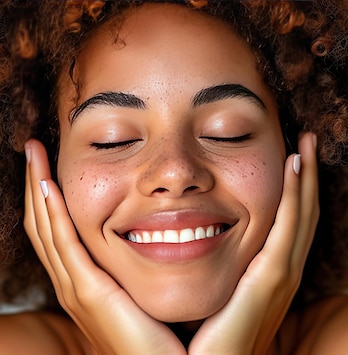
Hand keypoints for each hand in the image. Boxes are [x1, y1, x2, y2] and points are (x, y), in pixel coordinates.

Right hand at [23, 139, 185, 354]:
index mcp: (90, 283)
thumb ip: (150, 265)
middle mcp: (76, 285)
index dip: (52, 198)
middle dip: (37, 186)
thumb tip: (171, 232)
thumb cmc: (172, 336)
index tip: (51, 162)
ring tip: (33, 155)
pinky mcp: (90, 294)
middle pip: (45, 226)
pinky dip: (52, 215)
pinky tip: (48, 187)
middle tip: (32, 149)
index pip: (61, 231)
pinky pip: (64, 246)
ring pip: (47, 230)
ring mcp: (78, 290)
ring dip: (38, 190)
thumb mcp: (153, 290)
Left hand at [188, 132, 319, 354]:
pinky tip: (295, 165)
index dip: (296, 191)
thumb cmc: (197, 345)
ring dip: (307, 176)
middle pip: (304, 214)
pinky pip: (289, 226)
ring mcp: (282, 276)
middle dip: (309, 176)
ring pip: (303, 214)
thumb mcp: (209, 298)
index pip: (289, 225)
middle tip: (307, 140)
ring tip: (307, 143)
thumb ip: (209, 270)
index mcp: (269, 277)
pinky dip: (297, 194)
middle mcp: (284, 274)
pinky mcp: (272, 279)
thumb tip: (185, 241)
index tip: (291, 158)